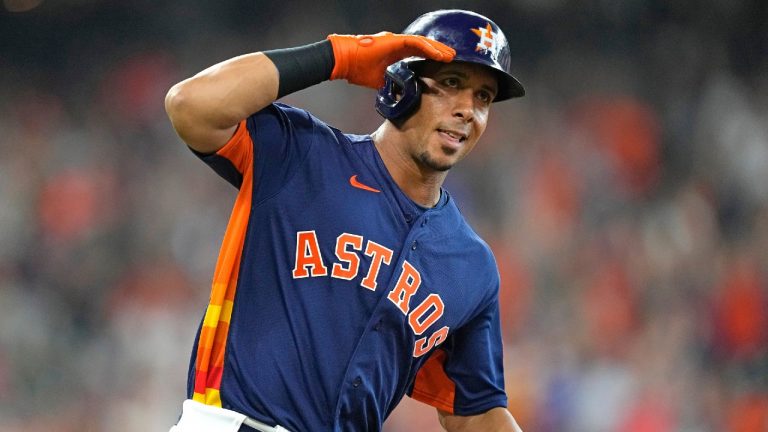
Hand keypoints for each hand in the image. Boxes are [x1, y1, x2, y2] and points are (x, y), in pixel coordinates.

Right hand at [327, 32, 454, 88]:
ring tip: (450, 55)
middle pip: (424, 47)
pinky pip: (416, 43)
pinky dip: (428, 48)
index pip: (418, 54)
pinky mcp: (394, 40)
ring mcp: (396, 41)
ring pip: (423, 43)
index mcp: (395, 54)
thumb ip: (390, 84)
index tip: (443, 64)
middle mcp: (398, 45)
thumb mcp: (379, 81)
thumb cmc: (357, 70)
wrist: (345, 62)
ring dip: (437, 49)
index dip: (431, 58)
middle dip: (438, 52)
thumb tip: (399, 96)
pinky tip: (438, 54)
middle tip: (452, 58)